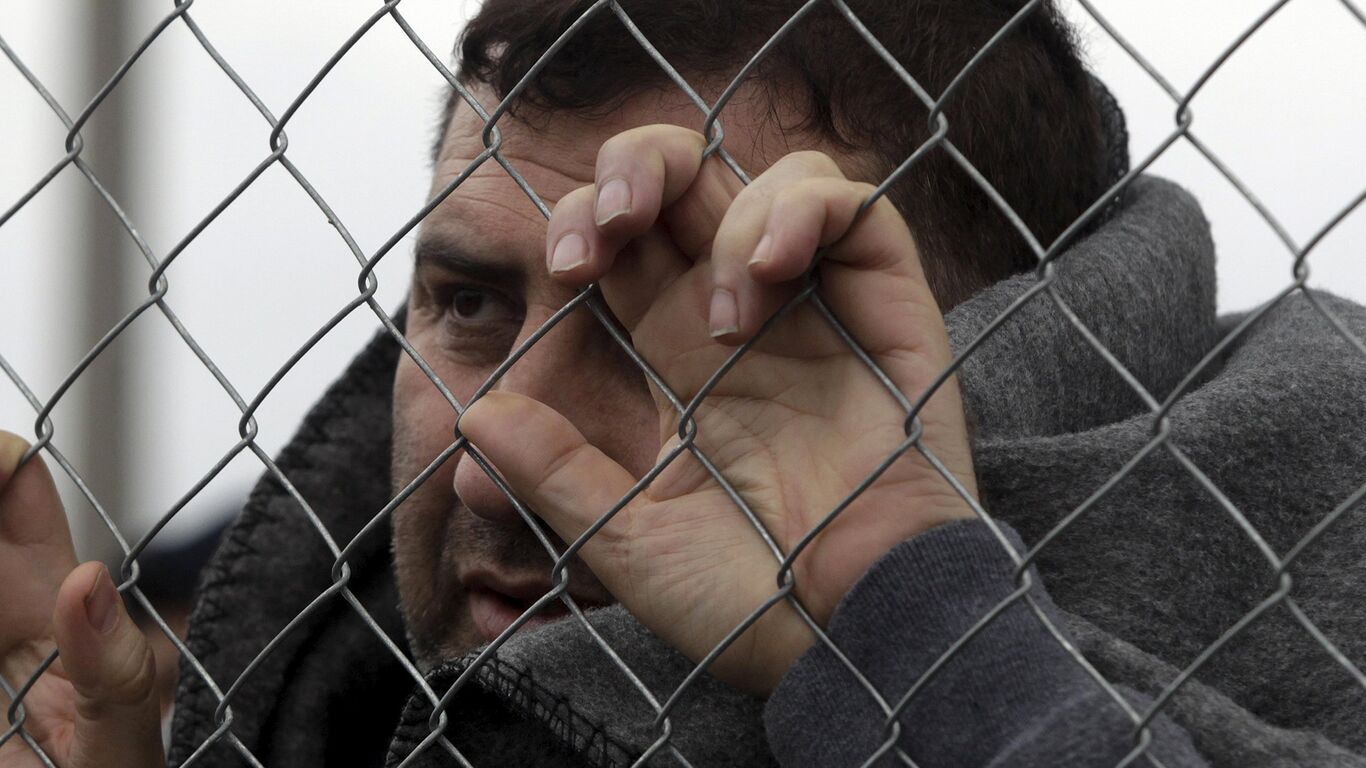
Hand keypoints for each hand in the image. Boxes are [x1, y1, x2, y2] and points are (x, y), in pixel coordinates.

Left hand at [457, 126, 978, 693]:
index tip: (567, 266)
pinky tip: (770, 273)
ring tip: (718, 311)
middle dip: (639, 168)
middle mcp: (749, 319)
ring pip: (778, 177)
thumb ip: (553, 474)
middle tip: (612, 226)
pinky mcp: (894, 315)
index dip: (590, 219)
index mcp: (680, 358)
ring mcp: (823, 312)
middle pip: (693, 181)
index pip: (628, 241)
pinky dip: (805, 212)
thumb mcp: (627, 538)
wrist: (846, 648)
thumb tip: (471, 413)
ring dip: (726, 204)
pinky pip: (862, 211)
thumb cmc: (747, 605)